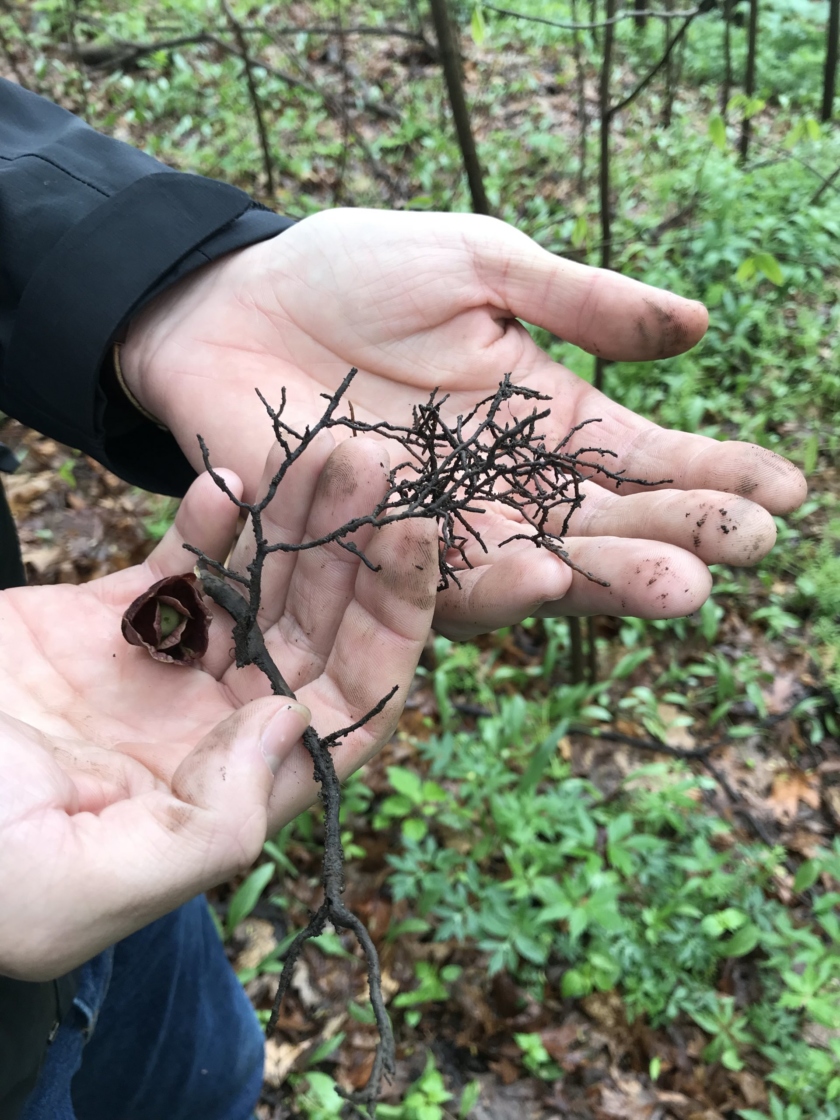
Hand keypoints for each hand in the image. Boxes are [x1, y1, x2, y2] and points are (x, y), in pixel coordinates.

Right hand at [0, 436, 435, 979]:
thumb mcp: (73, 887)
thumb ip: (203, 832)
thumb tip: (290, 728)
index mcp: (224, 798)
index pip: (347, 714)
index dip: (392, 632)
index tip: (413, 547)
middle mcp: (209, 733)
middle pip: (314, 636)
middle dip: (356, 555)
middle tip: (379, 467)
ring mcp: (162, 674)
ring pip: (259, 590)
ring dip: (299, 525)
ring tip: (332, 450)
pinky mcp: (108, 624)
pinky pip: (181, 566)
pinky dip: (212, 523)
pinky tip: (231, 478)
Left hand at [121, 209, 806, 636]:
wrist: (235, 304)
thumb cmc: (354, 272)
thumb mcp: (482, 263)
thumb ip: (579, 301)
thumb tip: (696, 327)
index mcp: (543, 418)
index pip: (643, 457)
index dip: (713, 474)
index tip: (787, 490)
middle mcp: (506, 484)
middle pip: (603, 523)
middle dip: (676, 536)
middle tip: (746, 549)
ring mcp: (442, 523)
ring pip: (536, 564)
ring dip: (605, 576)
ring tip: (677, 584)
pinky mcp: (372, 549)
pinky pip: (437, 574)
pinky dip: (494, 579)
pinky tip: (551, 575)